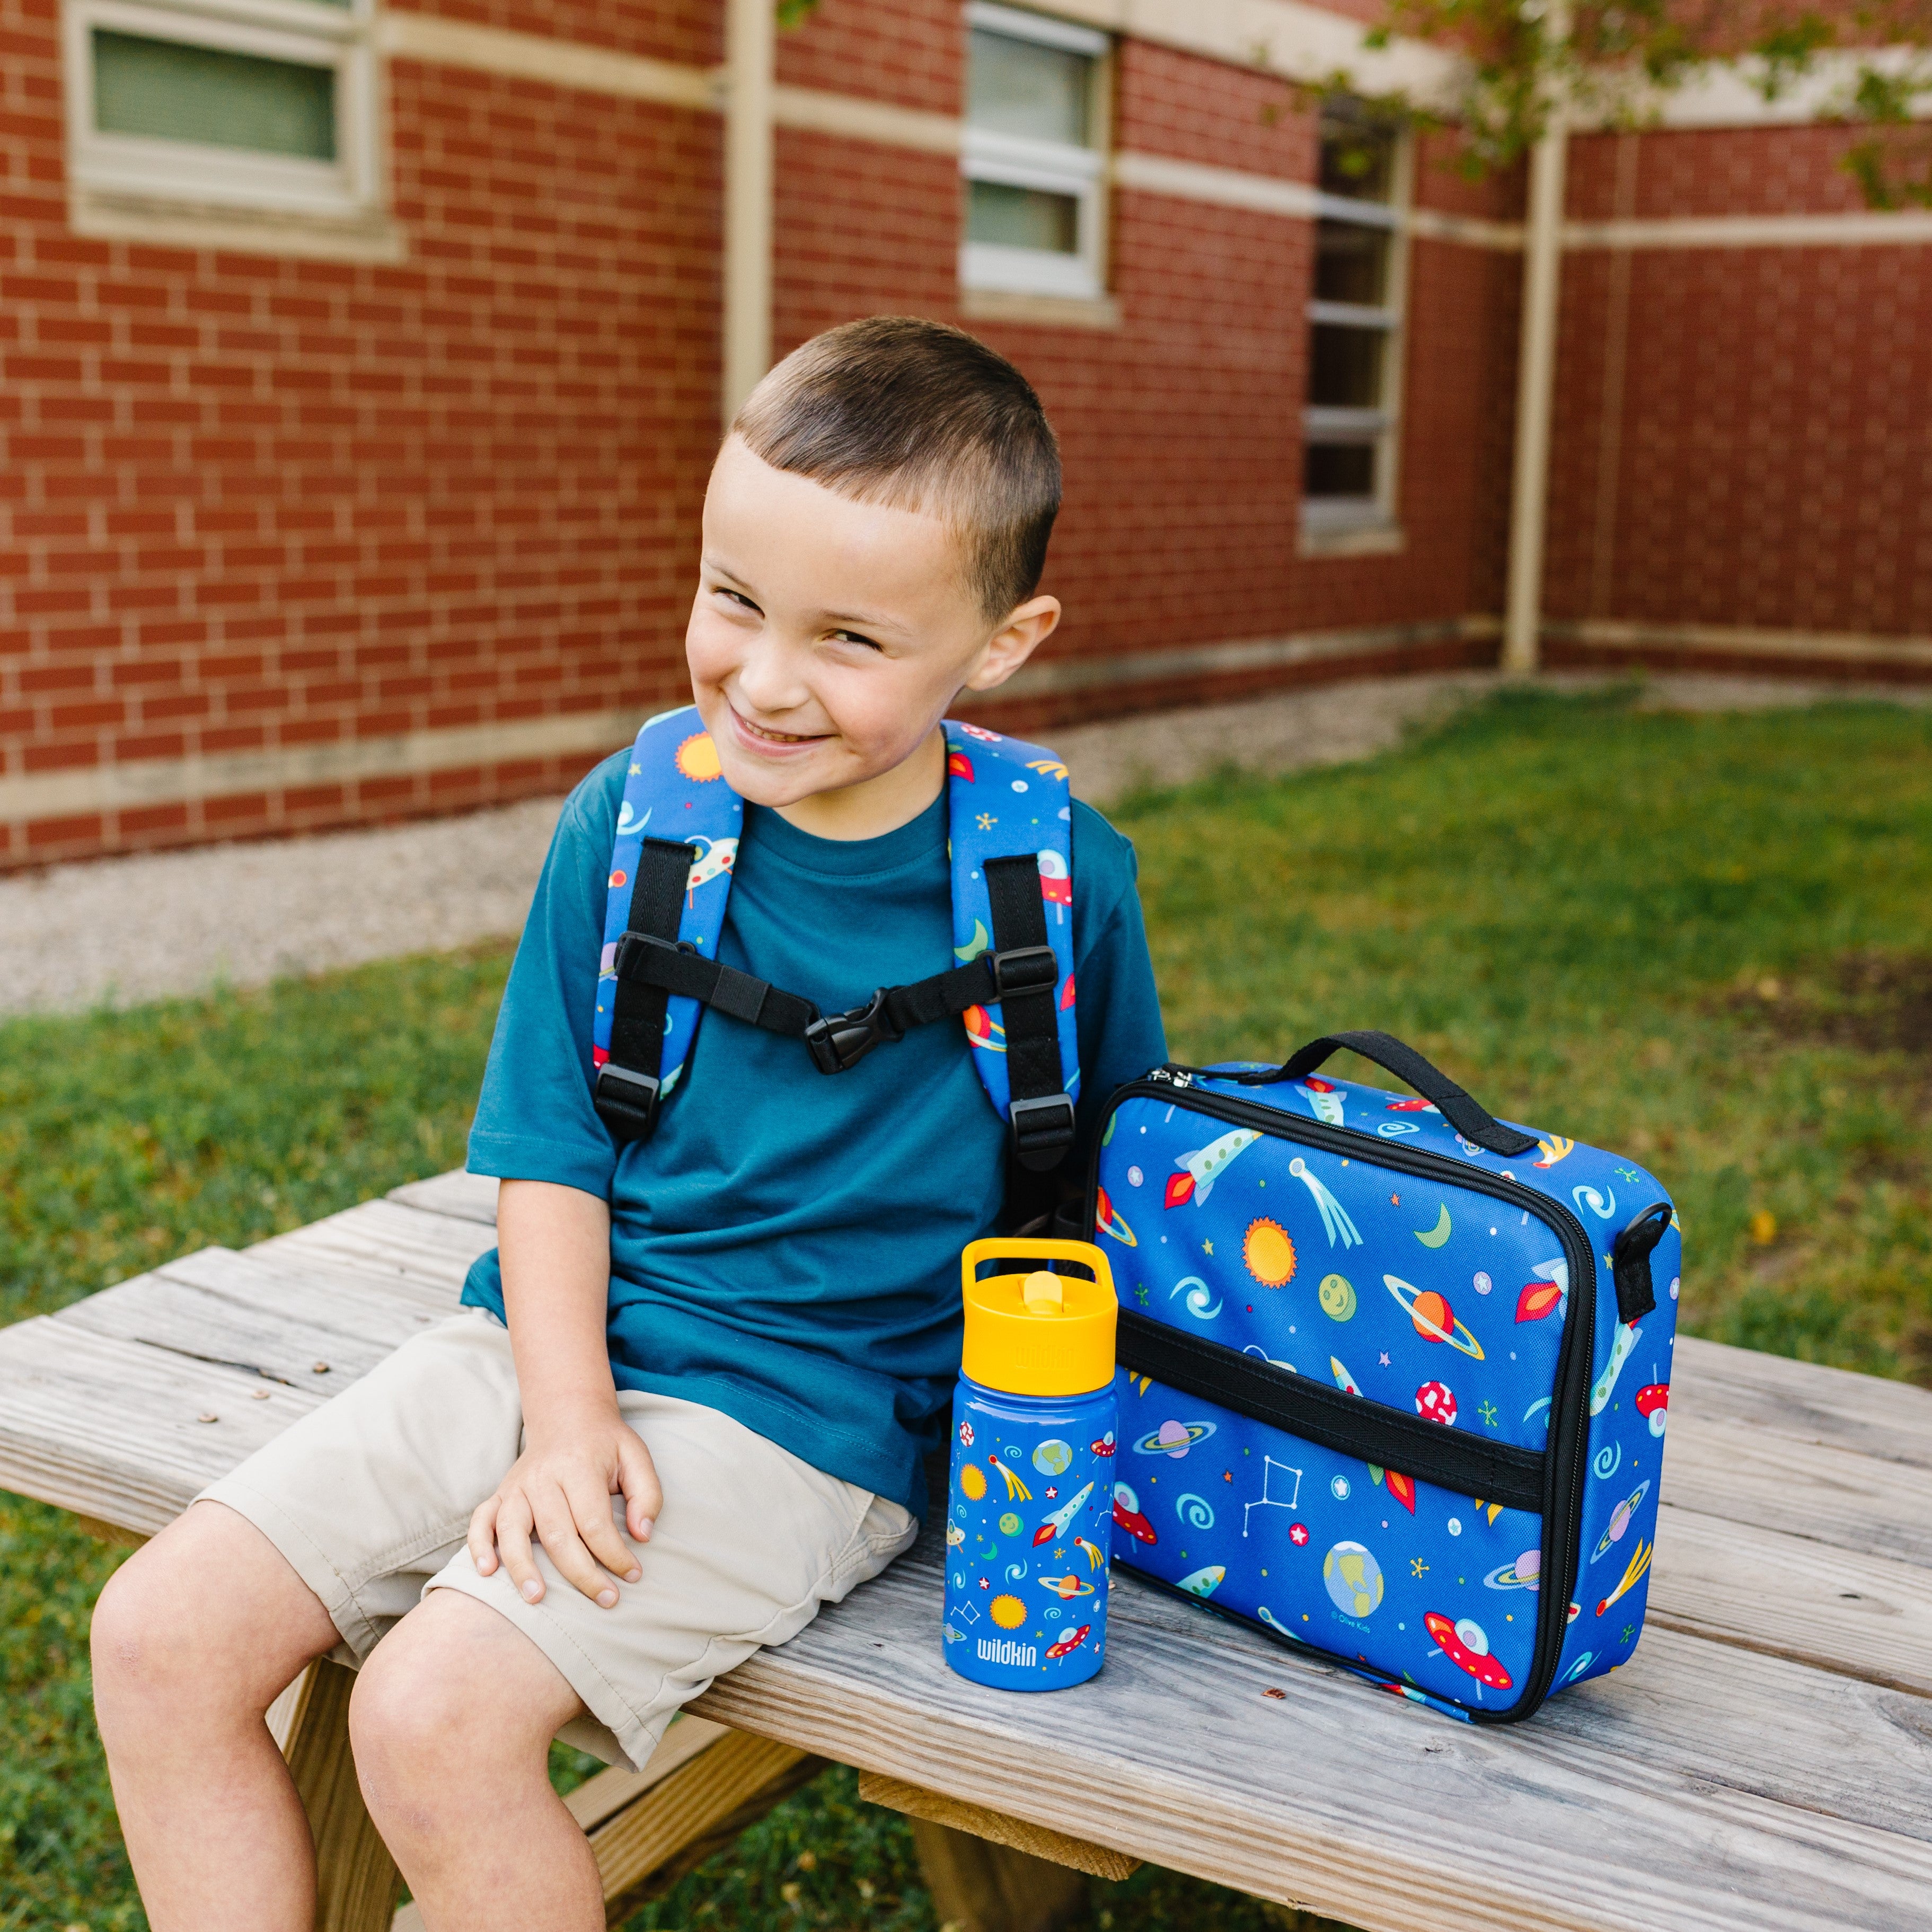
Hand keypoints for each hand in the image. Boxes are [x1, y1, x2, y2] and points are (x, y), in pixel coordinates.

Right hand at [468, 1412, 661, 1607]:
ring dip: (523, 1567)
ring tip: (536, 1598)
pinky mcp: (500, 1494)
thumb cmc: (605, 1444)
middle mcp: (543, 1477)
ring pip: (513, 1531)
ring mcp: (517, 1486)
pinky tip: (486, 1571)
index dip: (615, 1554)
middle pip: (557, 1534)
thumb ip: (647, 1494)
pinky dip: (478, 1545)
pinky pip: (481, 1520)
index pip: (594, 1521)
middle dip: (582, 1573)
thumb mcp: (636, 1457)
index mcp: (578, 1466)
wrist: (567, 1415)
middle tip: (606, 1600)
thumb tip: (643, 1535)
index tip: (632, 1574)